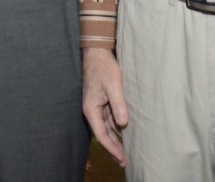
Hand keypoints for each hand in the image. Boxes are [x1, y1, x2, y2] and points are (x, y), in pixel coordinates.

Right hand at [82, 47, 128, 166]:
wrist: (97, 53)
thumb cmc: (103, 67)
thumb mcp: (113, 85)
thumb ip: (118, 104)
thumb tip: (123, 123)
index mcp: (91, 108)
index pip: (101, 134)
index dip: (111, 147)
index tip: (121, 158)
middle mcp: (92, 109)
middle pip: (102, 133)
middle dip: (112, 148)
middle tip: (123, 162)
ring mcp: (97, 105)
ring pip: (106, 127)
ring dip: (115, 139)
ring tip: (124, 152)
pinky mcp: (102, 101)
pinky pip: (109, 119)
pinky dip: (115, 128)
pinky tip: (123, 133)